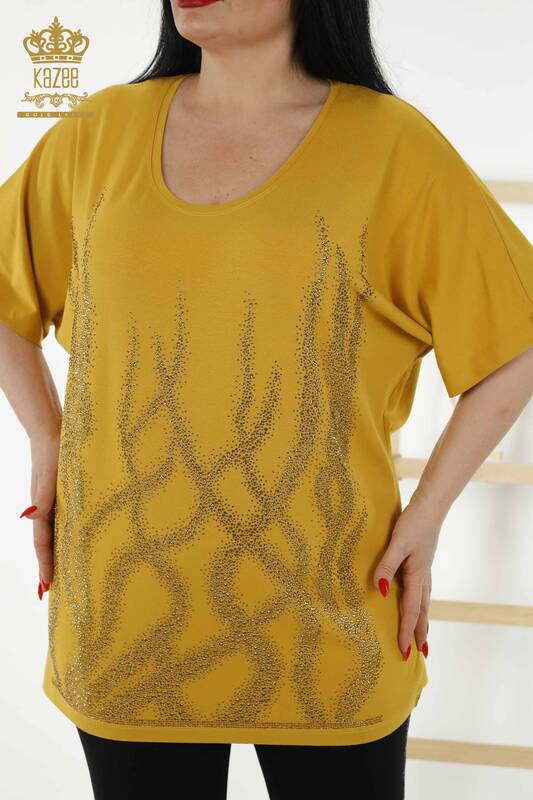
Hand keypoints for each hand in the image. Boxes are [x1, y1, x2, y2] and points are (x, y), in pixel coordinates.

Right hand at [20, 431, 60, 595]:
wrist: (53, 435)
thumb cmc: (52, 455)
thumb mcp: (47, 477)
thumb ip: (41, 497)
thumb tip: (29, 516)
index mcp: (42, 510)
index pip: (43, 544)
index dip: (44, 565)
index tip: (46, 586)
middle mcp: (46, 510)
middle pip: (47, 544)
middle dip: (48, 566)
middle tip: (50, 590)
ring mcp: (54, 505)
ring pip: (55, 535)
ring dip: (56, 554)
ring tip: (60, 573)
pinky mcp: (63, 497)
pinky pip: (63, 523)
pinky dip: (64, 537)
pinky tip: (73, 541)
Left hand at [373, 492, 445, 657]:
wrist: (431, 506)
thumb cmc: (413, 523)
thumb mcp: (397, 544)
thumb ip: (386, 566)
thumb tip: (380, 592)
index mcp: (417, 576)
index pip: (412, 611)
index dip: (406, 632)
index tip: (403, 652)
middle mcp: (423, 577)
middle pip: (422, 612)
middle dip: (419, 634)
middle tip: (419, 656)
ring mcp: (424, 569)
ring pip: (424, 602)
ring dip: (422, 621)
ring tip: (421, 637)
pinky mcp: (422, 562)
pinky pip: (422, 591)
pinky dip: (421, 604)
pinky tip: (419, 602)